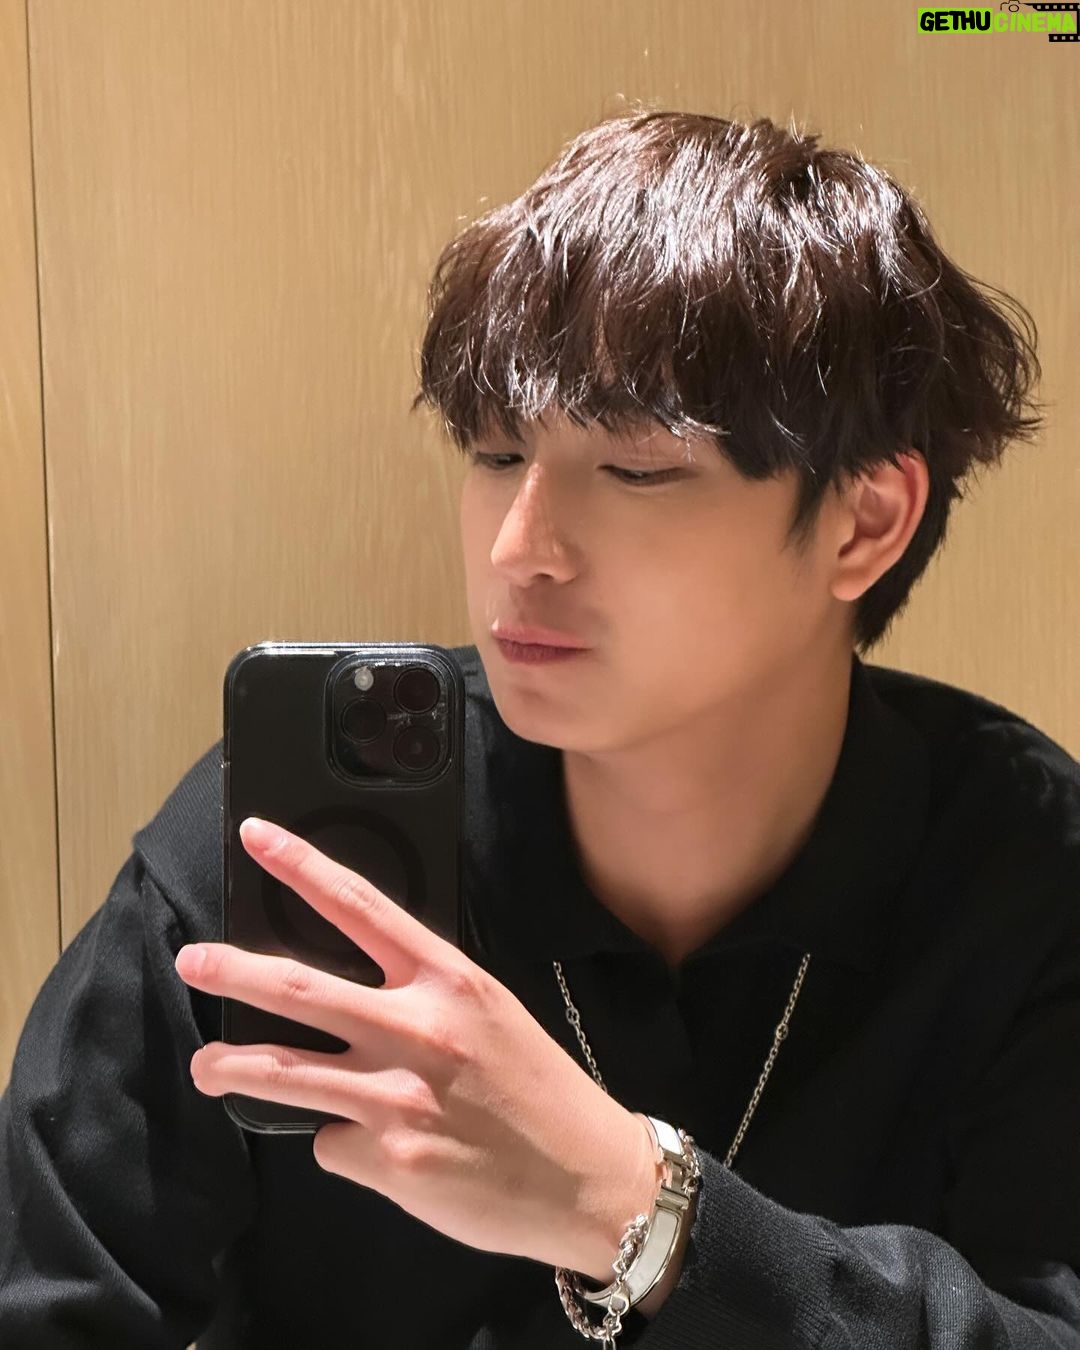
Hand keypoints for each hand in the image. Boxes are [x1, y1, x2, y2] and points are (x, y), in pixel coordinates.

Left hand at [175, 817, 658, 1280]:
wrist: (589, 1176)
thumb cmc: (538, 1088)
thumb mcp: (490, 1015)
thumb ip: (421, 999)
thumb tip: (345, 1010)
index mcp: (451, 980)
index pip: (361, 905)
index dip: (301, 866)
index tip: (256, 836)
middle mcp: (420, 1029)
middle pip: (301, 989)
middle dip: (235, 970)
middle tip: (193, 960)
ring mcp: (399, 1097)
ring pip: (286, 1074)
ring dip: (233, 1068)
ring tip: (206, 1067)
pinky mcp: (389, 1159)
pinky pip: (333, 1143)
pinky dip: (344, 1143)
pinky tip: (384, 1153)